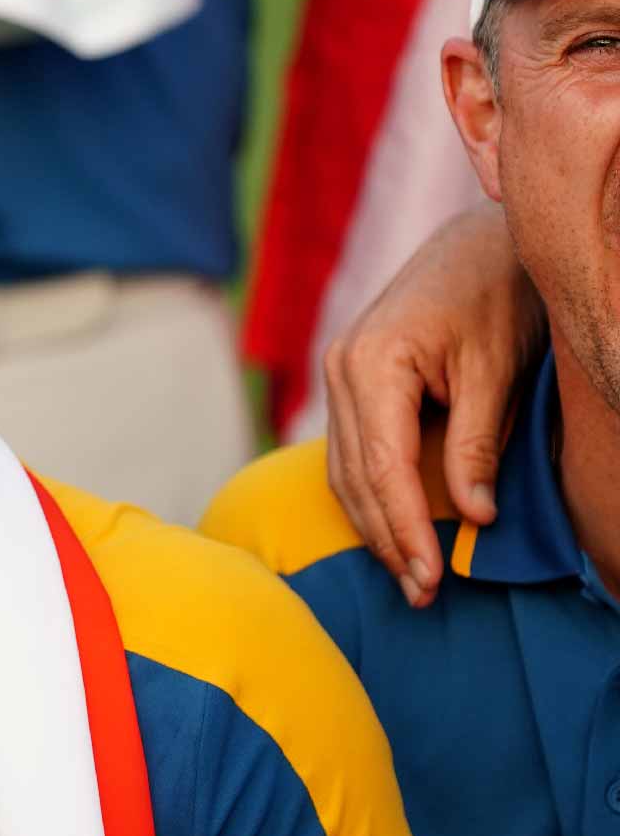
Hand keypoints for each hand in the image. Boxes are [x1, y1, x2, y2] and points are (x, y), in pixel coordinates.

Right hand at [322, 206, 545, 606]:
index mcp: (371, 363)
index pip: (381, 466)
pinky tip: (394, 528)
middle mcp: (340, 370)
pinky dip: (370, 495)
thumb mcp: (496, 368)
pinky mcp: (350, 382)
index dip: (404, 527)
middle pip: (353, 477)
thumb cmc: (495, 294)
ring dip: (374, 525)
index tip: (430, 577)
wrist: (478, 241)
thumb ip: (477, 441)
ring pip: (342, 470)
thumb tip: (474, 514)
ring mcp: (338, 375)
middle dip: (386, 540)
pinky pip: (348, 452)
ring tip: (409, 575)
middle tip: (422, 594)